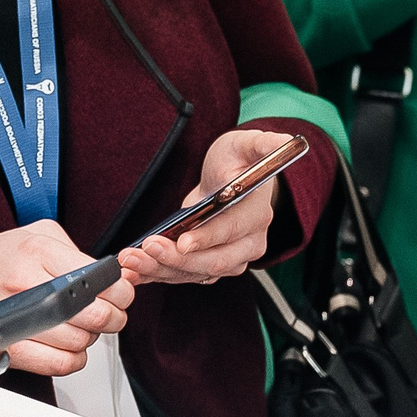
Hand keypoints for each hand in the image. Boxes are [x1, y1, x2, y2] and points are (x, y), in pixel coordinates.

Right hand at [0, 220, 131, 377]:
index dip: (121, 290)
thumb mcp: (42, 235)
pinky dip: (74, 358)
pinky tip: (70, 344)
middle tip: (111, 311)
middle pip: (94, 315)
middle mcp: (26, 286)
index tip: (121, 291)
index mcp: (38, 253)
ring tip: (83, 324)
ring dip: (92, 337)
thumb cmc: (5, 258)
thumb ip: (78, 253)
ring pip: (79, 342)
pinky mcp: (11, 350)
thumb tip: (117, 276)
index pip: (99, 280)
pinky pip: (59, 365)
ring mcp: (17, 320)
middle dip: (114, 316)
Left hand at [119, 130, 287, 286]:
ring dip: (160, 270)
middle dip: (176, 259)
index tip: (182, 240)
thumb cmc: (236, 160)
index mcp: (258, 216)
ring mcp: (230, 259)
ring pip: (195, 273)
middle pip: (214, 261)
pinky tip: (133, 271)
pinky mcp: (210, 266)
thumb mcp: (246, 144)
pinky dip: (157, 275)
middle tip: (145, 249)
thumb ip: (264, 143)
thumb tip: (286, 141)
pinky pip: (183, 276)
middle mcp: (249, 244)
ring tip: (129, 261)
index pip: (233, 231)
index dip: (208, 237)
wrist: (228, 180)